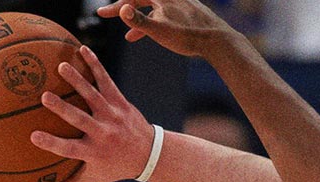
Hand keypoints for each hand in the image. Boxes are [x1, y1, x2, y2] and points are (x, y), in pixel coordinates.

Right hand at [30, 45, 154, 181]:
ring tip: (61, 67)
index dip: (52, 144)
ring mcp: (111, 115)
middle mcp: (102, 133)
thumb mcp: (91, 181)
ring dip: (78, 81)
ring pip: (93, 96)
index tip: (34, 136)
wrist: (148, 153)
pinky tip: (83, 50)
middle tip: (45, 97)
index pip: (69, 149)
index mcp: (92, 153)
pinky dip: (96, 65)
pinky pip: (106, 80)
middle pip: (80, 120)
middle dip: (64, 109)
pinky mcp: (119, 101)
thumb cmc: (114, 168)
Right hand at [96, 0, 238, 57]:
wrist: (218, 41)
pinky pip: (166, 15)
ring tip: (130, 37)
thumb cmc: (188, 36)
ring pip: (154, 8)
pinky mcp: (189, 13)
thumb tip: (122, 9)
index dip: (115, 7)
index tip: (101, 14)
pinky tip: (156, 37)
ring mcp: (181, 4)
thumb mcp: (159, 30)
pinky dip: (157, 24)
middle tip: (110, 15)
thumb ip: (139, 20)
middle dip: (125, 9)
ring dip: (140, 20)